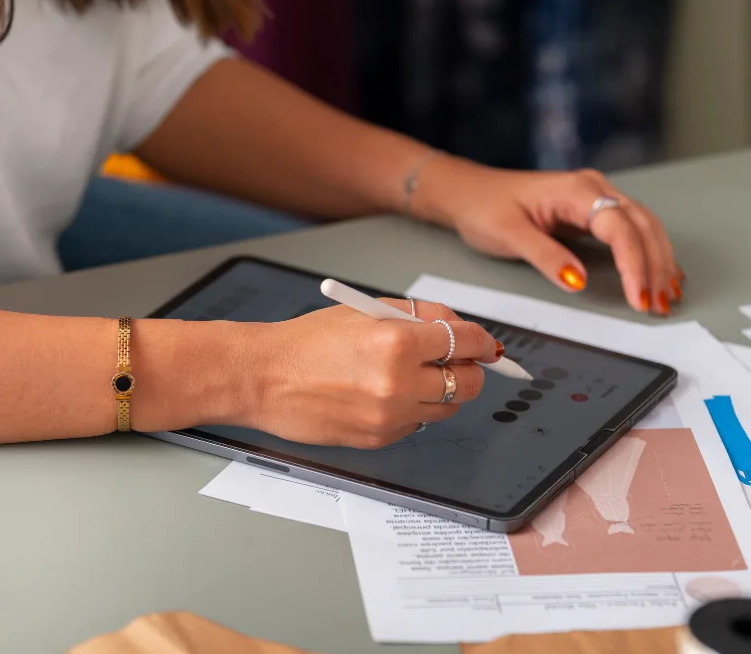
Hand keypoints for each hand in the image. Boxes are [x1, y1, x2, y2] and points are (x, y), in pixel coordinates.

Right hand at [241, 299, 501, 448]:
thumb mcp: (366, 311)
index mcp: (397, 343)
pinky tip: (389, 393)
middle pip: (468, 382)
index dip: (482, 342)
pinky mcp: (378, 439)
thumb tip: (458, 327)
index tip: (487, 343)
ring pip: (448, 408)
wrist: (263, 378)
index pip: (466, 342)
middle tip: (459, 360)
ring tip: (419, 375)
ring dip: (445, 391)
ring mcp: (389, 417)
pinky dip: (415, 409)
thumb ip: (419, 315)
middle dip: (471, 369)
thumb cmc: (307, 341)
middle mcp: (398, 384)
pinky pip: (417, 424)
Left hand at [411, 156, 682, 314]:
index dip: (634, 264)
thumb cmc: (484, 207)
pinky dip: (650, 253)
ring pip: (644, 227)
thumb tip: (578, 281)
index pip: (619, 227)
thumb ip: (545, 256)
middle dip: (655, 266)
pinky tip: (661, 275)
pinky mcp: (595, 211)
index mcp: (575, 190)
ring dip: (659, 262)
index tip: (639, 297)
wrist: (469, 192)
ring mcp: (597, 197)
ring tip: (666, 298)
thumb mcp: (508, 234)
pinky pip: (634, 230)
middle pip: (642, 226)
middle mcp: (593, 188)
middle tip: (658, 306)